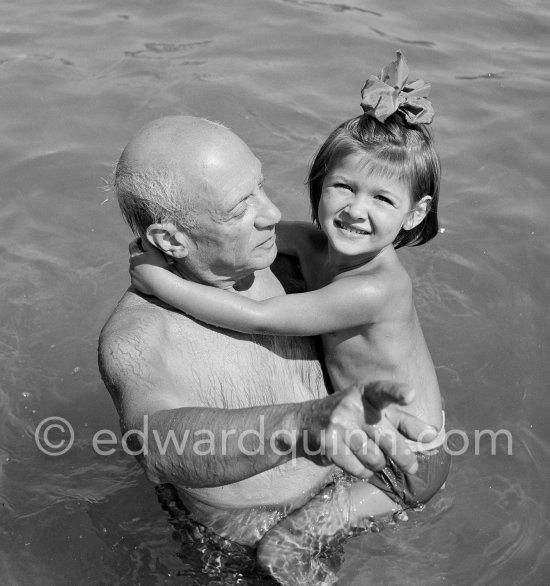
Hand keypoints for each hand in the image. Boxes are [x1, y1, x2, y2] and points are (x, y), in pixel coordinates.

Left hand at [129, 238, 170, 295]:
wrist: (161, 284)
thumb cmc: (159, 266)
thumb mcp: (154, 251)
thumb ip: (147, 241)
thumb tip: (143, 234)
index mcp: (134, 257)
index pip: (132, 245)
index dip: (137, 241)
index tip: (143, 240)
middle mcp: (131, 266)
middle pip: (134, 257)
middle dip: (140, 255)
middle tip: (150, 255)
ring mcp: (132, 276)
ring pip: (135, 268)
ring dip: (141, 266)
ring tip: (151, 267)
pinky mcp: (135, 284)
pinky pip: (137, 278)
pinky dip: (142, 276)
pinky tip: (150, 276)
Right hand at [299, 381, 436, 478]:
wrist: (305, 421)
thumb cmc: (350, 415)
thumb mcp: (371, 408)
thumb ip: (400, 418)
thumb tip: (432, 435)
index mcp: (366, 392)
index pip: (385, 391)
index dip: (398, 393)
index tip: (410, 394)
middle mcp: (352, 405)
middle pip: (389, 439)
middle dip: (405, 458)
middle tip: (412, 468)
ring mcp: (339, 423)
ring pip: (376, 458)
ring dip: (378, 464)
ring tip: (370, 456)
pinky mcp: (329, 443)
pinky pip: (359, 468)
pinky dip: (363, 471)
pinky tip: (356, 462)